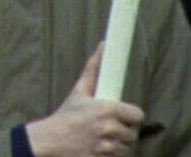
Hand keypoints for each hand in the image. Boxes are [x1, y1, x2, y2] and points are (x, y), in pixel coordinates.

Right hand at [26, 47, 143, 156]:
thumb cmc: (67, 114)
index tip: (125, 115)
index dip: (132, 115)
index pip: (137, 115)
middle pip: (133, 133)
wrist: (53, 139)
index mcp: (106, 109)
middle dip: (124, 130)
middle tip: (111, 126)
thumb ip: (94, 69)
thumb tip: (104, 45)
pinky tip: (101, 148)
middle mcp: (109, 129)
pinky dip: (112, 154)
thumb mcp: (79, 90)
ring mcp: (107, 147)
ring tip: (105, 138)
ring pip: (127, 147)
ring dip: (119, 143)